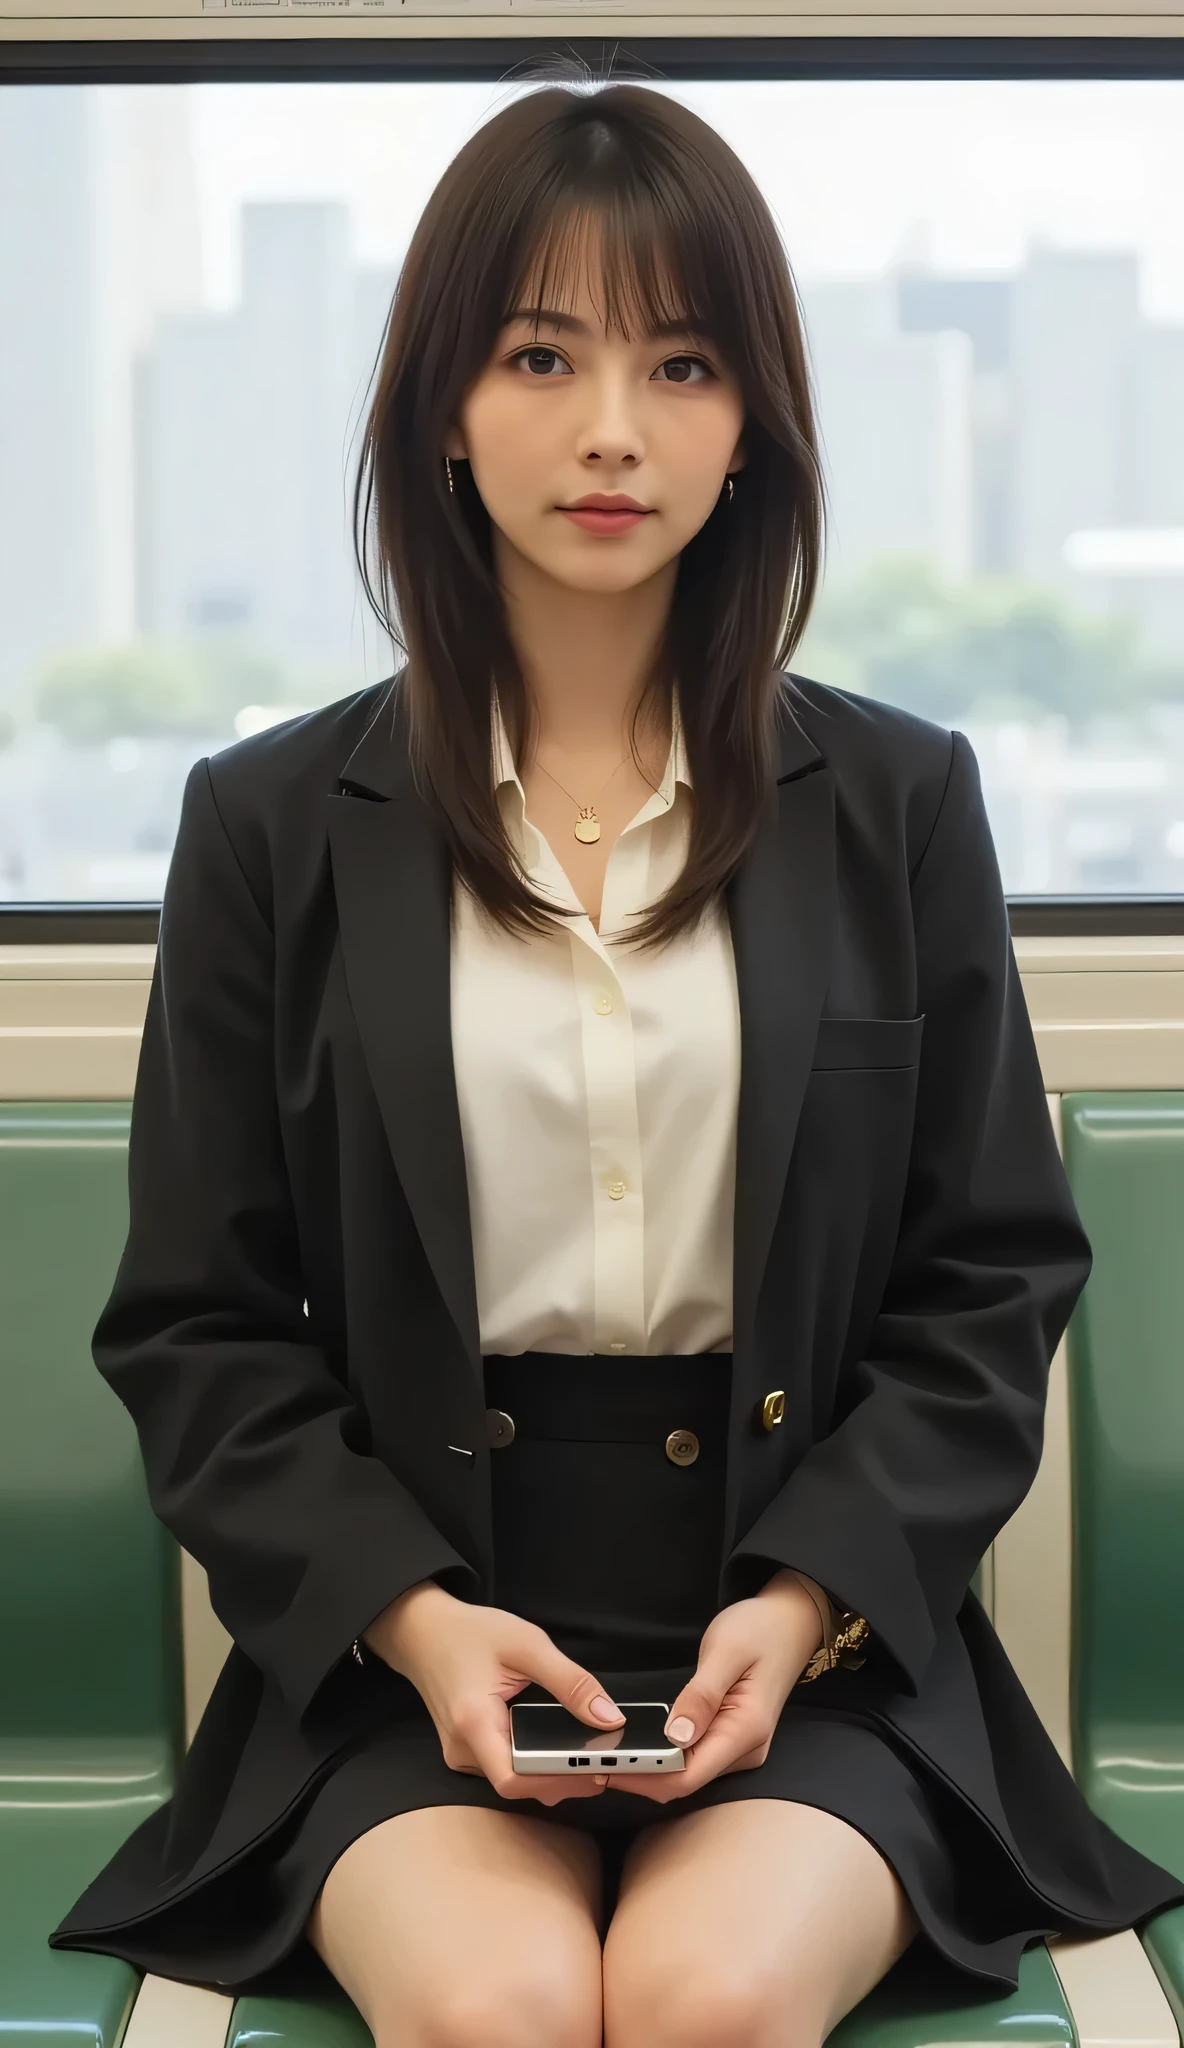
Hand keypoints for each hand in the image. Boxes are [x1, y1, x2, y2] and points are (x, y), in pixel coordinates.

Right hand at [362, 1581, 626, 1806]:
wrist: (422, 1631)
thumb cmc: (470, 1632)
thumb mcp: (527, 1644)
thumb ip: (570, 1682)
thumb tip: (610, 1717)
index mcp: (472, 1722)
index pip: (514, 1779)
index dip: (559, 1780)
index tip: (598, 1769)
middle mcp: (462, 1749)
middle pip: (519, 1786)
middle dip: (564, 1780)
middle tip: (606, 1763)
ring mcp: (462, 1754)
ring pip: (514, 1781)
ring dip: (552, 1774)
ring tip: (590, 1754)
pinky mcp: (468, 1750)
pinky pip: (506, 1768)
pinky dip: (536, 1764)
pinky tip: (559, 1748)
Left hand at [610, 1569, 823, 1803]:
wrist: (790, 1620)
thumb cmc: (761, 1628)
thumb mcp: (726, 1651)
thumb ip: (701, 1696)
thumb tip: (675, 1737)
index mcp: (746, 1730)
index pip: (688, 1776)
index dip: (644, 1777)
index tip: (604, 1766)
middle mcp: (745, 1750)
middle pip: (684, 1782)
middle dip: (639, 1776)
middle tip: (591, 1760)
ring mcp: (739, 1747)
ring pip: (687, 1774)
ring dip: (648, 1768)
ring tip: (606, 1752)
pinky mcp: (730, 1739)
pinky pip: (692, 1759)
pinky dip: (663, 1757)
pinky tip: (637, 1744)